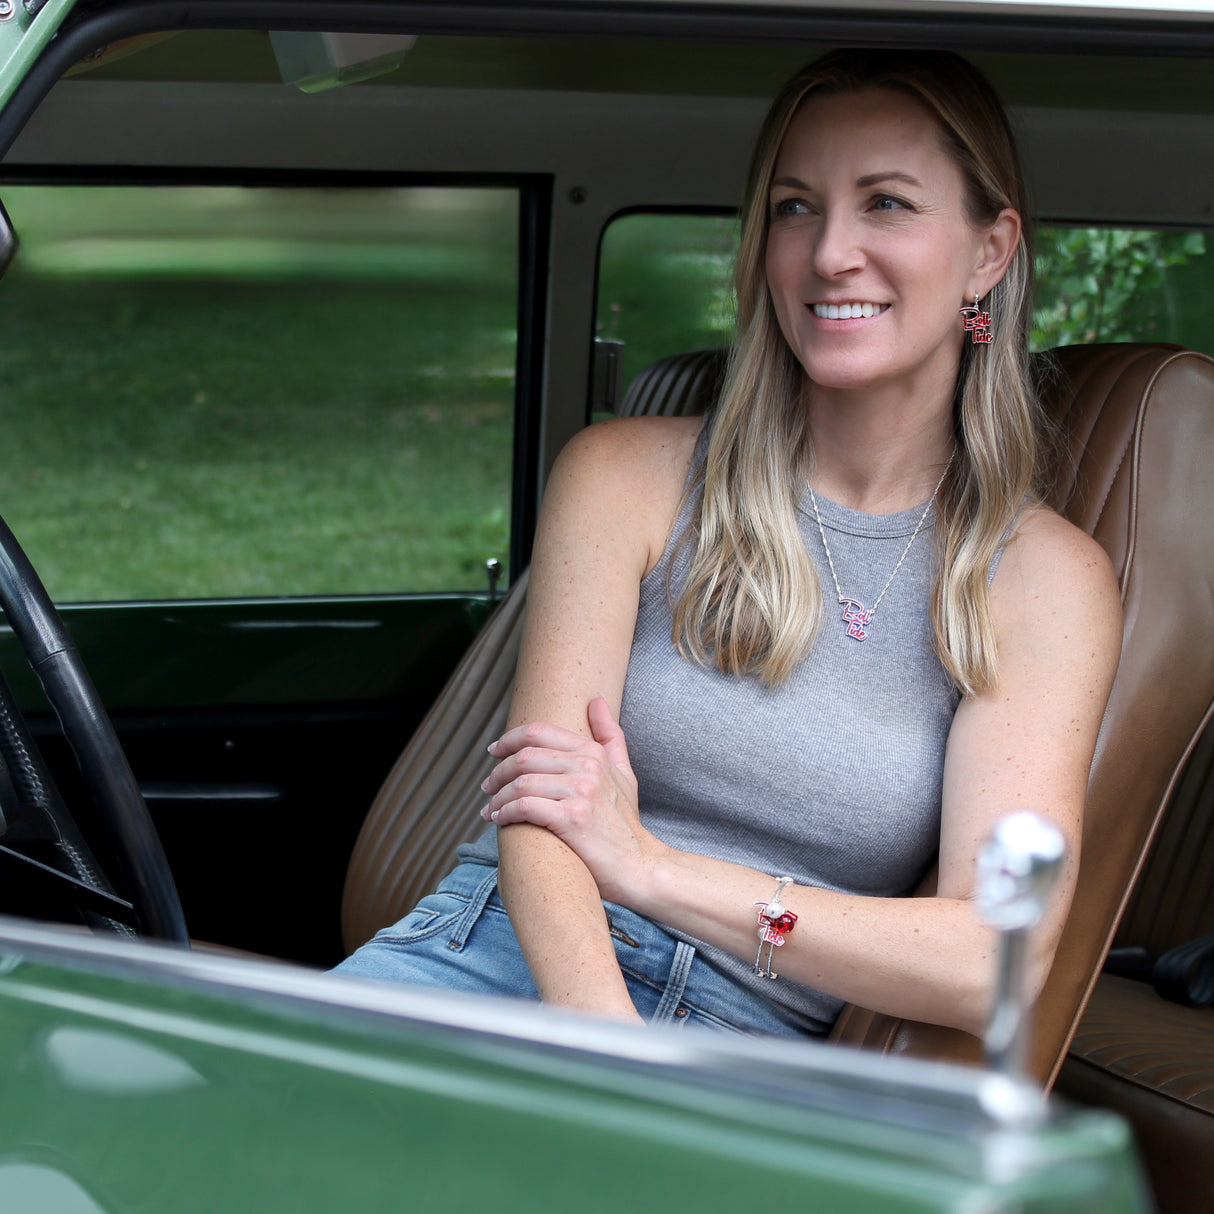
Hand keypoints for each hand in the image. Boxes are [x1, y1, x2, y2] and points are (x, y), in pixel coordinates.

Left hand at [481, 697, 663, 903]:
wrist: (638, 866)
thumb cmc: (625, 823)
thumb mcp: (624, 773)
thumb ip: (610, 736)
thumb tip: (597, 700)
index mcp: (594, 753)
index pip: (539, 732)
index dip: (509, 739)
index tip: (494, 752)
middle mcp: (588, 767)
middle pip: (524, 757)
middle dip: (498, 772)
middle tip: (487, 786)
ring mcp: (580, 792)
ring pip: (521, 783)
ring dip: (498, 796)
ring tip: (490, 809)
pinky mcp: (571, 819)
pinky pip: (524, 807)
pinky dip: (505, 812)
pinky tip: (500, 820)